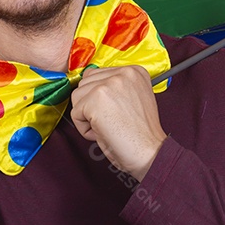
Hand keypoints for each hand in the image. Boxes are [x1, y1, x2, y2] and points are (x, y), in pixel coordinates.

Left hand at [69, 65, 167, 181]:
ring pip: (77, 97)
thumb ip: (115, 88)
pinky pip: (75, 114)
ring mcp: (109, 84)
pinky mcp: (96, 100)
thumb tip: (90, 86)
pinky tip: (103, 132)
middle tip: (111, 121)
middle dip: (90, 106)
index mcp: (134, 72)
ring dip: (87, 116)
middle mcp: (123, 74)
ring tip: (107, 126)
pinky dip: (84, 129)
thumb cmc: (141, 135)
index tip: (112, 112)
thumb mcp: (133, 100)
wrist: (149, 153)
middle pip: (85, 83)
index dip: (99, 98)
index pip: (97, 74)